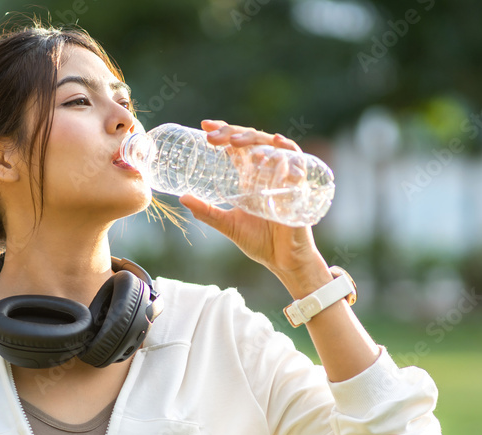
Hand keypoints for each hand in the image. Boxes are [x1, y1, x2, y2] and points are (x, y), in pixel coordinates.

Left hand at [179, 119, 325, 278]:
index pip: (238, 146)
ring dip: (256, 140)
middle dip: (234, 133)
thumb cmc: (259, 242)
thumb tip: (182, 198)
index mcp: (251, 177)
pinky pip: (298, 163)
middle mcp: (267, 173)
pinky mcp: (298, 188)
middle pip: (253, 140)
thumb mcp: (228, 224)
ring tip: (237, 143)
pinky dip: (288, 153)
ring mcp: (283, 178)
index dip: (224, 131)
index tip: (204, 126)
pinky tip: (276, 146)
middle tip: (214, 136)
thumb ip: (207, 212)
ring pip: (273, 147)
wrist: (283, 261)